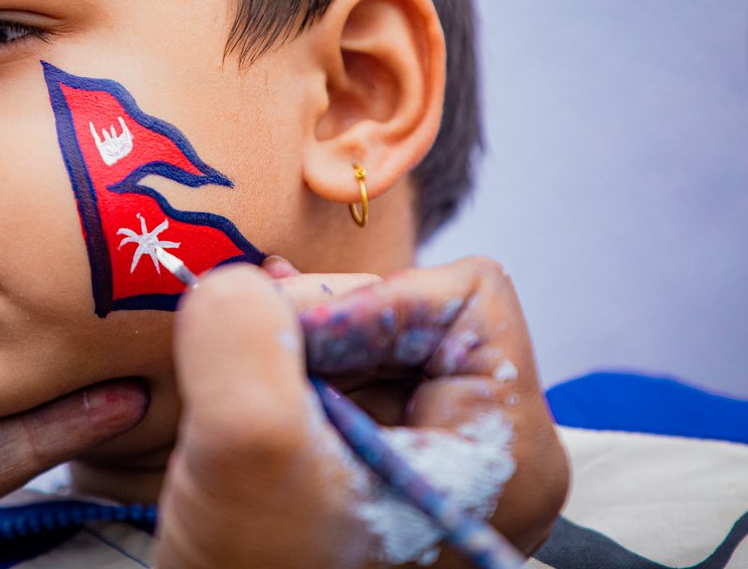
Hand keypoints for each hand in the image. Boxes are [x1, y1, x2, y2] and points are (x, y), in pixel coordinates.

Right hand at [155, 257, 567, 568]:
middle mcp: (489, 449)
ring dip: (293, 351)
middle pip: (412, 311)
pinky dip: (287, 371)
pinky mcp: (384, 465)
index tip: (295, 358)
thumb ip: (243, 334)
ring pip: (369, 340)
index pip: (462, 296)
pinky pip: (344, 377)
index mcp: (509, 448)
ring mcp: (435, 459)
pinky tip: (240, 387)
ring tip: (237, 393)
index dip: (368, 304)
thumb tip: (241, 282)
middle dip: (320, 329)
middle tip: (253, 377)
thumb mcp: (246, 452)